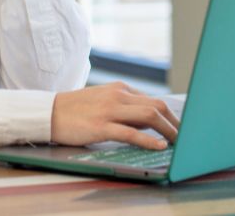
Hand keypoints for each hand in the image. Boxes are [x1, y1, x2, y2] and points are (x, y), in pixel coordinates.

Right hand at [50, 81, 180, 149]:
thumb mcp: (102, 101)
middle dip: (175, 122)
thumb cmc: (75, 110)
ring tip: (179, 143)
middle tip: (186, 136)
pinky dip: (148, 139)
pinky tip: (159, 145)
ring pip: (148, 116)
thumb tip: (147, 121)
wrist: (48, 113)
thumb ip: (124, 107)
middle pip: (157, 105)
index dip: (171, 115)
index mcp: (120, 89)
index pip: (153, 100)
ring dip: (168, 130)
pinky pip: (131, 132)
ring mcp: (110, 110)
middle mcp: (118, 96)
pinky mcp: (101, 126)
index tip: (180, 127)